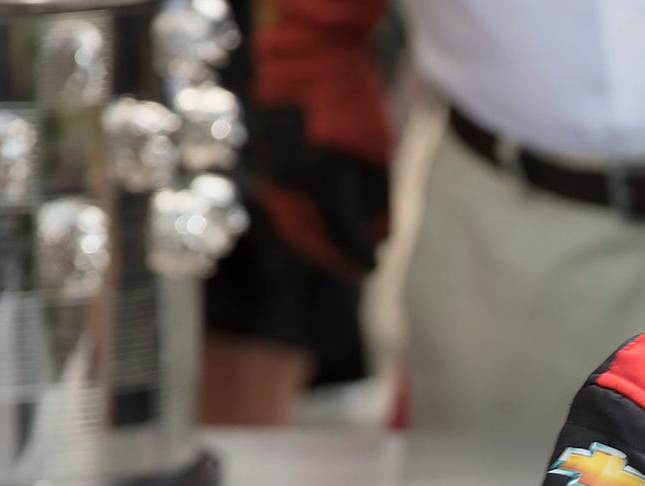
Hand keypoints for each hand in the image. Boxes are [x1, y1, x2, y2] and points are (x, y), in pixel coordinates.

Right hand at [250, 0, 393, 276]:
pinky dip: (295, 219)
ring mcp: (272, 166)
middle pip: (310, 237)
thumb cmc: (354, 102)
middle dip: (332, 258)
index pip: (343, 236)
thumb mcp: (380, 154)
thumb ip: (380, 202)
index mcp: (324, 180)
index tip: (373, 269)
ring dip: (310, 243)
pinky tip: (312, 226)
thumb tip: (380, 240)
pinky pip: (278, 200)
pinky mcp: (263, 155)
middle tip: (352, 270)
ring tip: (332, 254)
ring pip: (288, 221)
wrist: (310, 56)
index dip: (359, 258)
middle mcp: (292, 179)